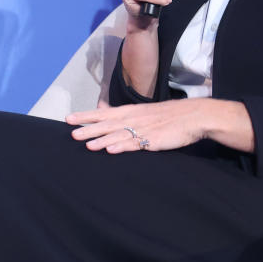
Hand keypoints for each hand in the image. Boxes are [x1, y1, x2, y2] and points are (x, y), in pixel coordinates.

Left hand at [66, 100, 207, 153]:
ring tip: (87, 145)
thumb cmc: (168, 116)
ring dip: (102, 140)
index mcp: (130, 111)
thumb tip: (106, 111)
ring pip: (119, 135)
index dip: (86, 116)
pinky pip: (135, 144)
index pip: (103, 113)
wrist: (193, 116)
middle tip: (72, 134)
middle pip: (107, 124)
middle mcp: (134, 118)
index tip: (68, 118)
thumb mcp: (144, 112)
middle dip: (89, 129)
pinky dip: (122, 147)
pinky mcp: (153, 140)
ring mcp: (143, 129)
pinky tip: (111, 150)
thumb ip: (126, 115)